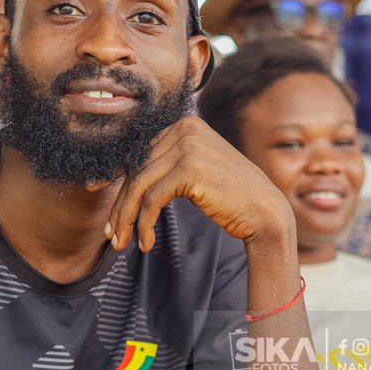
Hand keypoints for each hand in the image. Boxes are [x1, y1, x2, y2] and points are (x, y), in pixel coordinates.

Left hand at [104, 115, 293, 251]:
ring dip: (127, 219)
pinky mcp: (189, 169)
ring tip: (122, 244)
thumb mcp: (195, 173)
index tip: (106, 206)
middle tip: (112, 235)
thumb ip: (167, 167)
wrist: (264, 211)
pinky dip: (144, 224)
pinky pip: (152, 200)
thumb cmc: (231, 197)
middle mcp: (184, 129)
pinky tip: (146, 242)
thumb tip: (126, 179)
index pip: (140, 156)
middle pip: (137, 171)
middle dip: (120, 207)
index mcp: (184, 125)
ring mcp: (187, 146)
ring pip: (139, 186)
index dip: (119, 183)